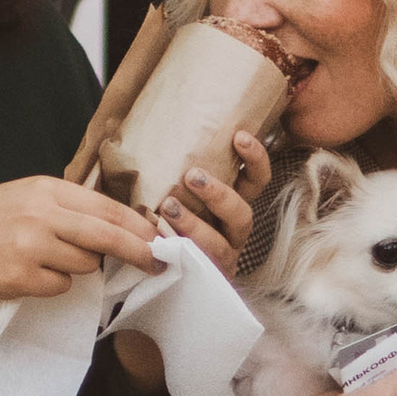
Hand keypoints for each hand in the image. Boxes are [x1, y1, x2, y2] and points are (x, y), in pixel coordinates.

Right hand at [0, 176, 164, 306]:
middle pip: (107, 235)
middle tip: (159, 263)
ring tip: (47, 260)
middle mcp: (40, 214)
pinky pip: (60, 286)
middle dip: (139, 251)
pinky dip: (53, 285)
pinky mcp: (21, 278)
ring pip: (84, 264)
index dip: (137, 224)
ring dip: (79, 268)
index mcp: (43, 188)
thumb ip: (62, 206)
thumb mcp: (21, 197)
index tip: (159, 238)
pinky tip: (28, 275)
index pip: (105, 206)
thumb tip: (111, 225)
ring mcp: (31, 247)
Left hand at [157, 130, 274, 287]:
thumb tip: (142, 117)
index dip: (254, 159)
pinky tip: (158, 240)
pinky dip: (179, 252)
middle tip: (193, 175)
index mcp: (229, 203)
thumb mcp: (171, 185)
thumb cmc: (160, 212)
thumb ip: (168, 161)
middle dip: (220, 194)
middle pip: (241, 213)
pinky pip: (196, 267)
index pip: (254, 180)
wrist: (150, 261)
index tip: (239, 137)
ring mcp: (220, 257)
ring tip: (168, 207)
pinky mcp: (202, 278)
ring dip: (195, 224)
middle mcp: (230, 230)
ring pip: (219, 244)